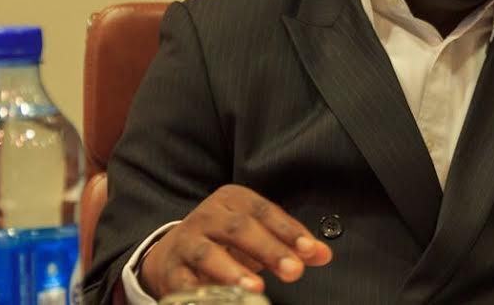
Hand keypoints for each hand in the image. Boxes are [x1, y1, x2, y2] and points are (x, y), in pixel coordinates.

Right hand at [138, 184, 331, 297]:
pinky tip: (220, 301)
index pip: (264, 211)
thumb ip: (291, 244)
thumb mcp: (259, 235)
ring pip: (208, 254)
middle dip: (269, 250)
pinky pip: (184, 283)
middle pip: (240, 229)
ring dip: (233, 273)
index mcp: (232, 199)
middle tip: (294, 271)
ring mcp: (187, 242)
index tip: (309, 249)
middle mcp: (208, 216)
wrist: (173, 252)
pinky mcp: (171, 270)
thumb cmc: (225, 241)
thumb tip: (323, 254)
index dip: (288, 230)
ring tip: (256, 289)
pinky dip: (200, 293)